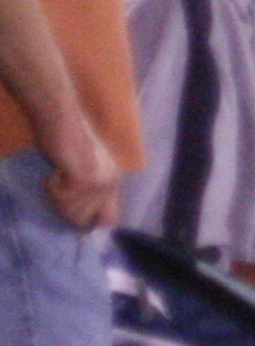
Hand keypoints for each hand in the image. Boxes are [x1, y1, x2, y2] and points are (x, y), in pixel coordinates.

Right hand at [40, 108, 120, 229]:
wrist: (64, 120)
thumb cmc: (68, 137)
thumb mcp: (85, 165)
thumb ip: (87, 185)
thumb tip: (80, 216)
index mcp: (113, 180)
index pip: (110, 219)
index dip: (92, 223)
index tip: (79, 225)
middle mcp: (111, 185)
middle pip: (84, 221)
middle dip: (68, 212)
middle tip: (60, 192)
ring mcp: (99, 184)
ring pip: (70, 212)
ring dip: (57, 198)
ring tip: (57, 177)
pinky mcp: (84, 181)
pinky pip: (59, 198)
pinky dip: (51, 187)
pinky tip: (54, 172)